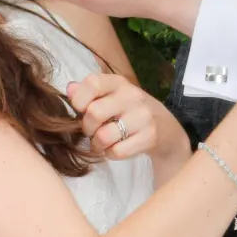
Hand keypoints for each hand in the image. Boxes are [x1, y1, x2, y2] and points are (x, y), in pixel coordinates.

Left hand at [68, 70, 189, 163]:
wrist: (167, 129)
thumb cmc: (130, 111)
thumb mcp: (112, 96)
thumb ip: (89, 92)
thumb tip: (69, 89)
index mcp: (119, 83)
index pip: (93, 82)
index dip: (79, 99)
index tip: (80, 109)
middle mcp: (132, 96)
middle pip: (94, 113)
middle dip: (86, 128)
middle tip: (91, 131)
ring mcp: (143, 117)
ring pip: (104, 136)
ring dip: (97, 144)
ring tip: (101, 142)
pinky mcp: (150, 136)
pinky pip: (117, 151)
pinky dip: (111, 154)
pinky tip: (116, 148)